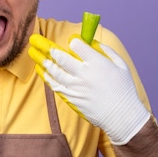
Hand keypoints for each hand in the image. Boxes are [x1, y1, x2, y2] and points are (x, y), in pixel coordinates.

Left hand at [28, 34, 149, 144]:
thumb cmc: (124, 90)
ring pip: (54, 71)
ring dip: (42, 61)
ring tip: (33, 53)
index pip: (78, 46)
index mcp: (97, 63)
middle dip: (47, 48)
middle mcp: (84, 74)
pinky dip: (46, 76)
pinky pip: (55, 85)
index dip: (73, 42)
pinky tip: (41, 70)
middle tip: (36, 41)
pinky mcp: (71, 98)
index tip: (71, 41)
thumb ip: (107, 51)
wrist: (121, 116)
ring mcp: (76, 87)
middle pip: (61, 57)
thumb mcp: (121, 65)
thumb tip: (92, 42)